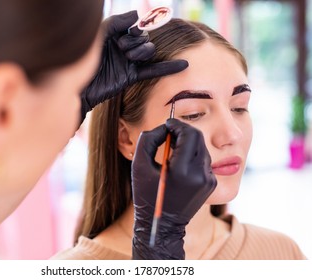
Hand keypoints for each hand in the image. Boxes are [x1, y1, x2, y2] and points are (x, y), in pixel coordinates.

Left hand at [80, 11, 187, 122]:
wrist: (78, 86)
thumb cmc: (84, 57)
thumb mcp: (99, 34)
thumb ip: (117, 22)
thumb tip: (137, 15)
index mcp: (115, 35)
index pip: (135, 26)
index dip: (135, 28)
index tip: (128, 33)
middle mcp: (123, 48)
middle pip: (143, 38)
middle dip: (135, 40)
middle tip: (121, 48)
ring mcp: (128, 62)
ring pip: (148, 52)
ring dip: (142, 51)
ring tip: (129, 57)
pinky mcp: (131, 76)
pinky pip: (152, 70)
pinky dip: (168, 68)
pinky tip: (183, 65)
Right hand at [131, 119, 216, 258]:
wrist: (163, 224)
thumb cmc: (146, 194)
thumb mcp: (139, 165)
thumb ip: (148, 139)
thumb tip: (164, 128)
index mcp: (182, 171)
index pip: (189, 134)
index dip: (177, 125)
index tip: (167, 124)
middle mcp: (200, 175)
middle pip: (198, 138)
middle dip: (183, 131)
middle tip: (169, 133)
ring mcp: (209, 180)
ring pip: (202, 148)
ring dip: (188, 143)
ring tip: (172, 150)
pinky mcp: (211, 184)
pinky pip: (204, 160)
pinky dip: (192, 156)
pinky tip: (180, 164)